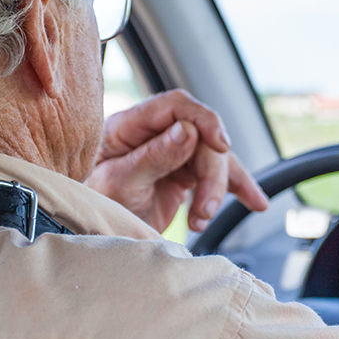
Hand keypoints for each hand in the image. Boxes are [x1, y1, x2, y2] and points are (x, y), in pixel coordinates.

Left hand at [84, 89, 268, 232]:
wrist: (84, 233)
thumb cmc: (90, 205)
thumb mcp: (117, 183)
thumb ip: (152, 157)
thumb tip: (187, 131)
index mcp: (130, 125)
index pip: (176, 106)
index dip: (204, 120)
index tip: (221, 145)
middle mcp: (153, 134)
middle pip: (200, 138)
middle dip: (210, 174)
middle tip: (204, 208)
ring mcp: (169, 154)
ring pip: (212, 159)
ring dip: (217, 189)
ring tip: (203, 218)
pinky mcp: (179, 176)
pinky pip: (213, 177)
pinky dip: (234, 189)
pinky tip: (254, 201)